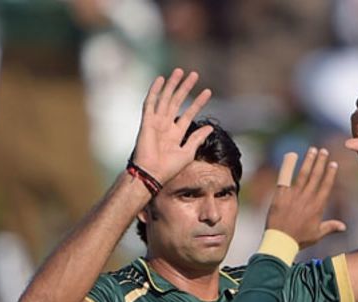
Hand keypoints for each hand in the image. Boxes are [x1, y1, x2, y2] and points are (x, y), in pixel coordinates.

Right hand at [131, 68, 213, 184]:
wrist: (153, 174)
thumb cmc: (169, 168)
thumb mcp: (188, 152)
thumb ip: (197, 138)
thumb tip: (210, 128)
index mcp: (176, 132)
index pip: (189, 113)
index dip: (199, 102)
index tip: (208, 91)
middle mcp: (166, 125)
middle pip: (177, 101)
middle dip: (185, 87)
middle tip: (194, 74)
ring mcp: (156, 122)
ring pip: (166, 98)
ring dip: (173, 85)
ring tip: (181, 71)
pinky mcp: (147, 121)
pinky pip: (150, 102)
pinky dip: (155, 90)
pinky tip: (161, 79)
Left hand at [266, 149, 346, 248]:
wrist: (281, 240)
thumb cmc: (300, 239)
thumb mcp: (317, 234)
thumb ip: (330, 227)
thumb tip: (344, 227)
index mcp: (318, 206)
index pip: (326, 186)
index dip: (330, 173)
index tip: (333, 163)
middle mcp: (308, 198)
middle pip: (316, 176)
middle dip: (321, 162)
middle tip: (323, 151)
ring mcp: (294, 194)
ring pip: (303, 174)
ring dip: (309, 161)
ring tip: (313, 150)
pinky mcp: (281, 194)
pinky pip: (285, 176)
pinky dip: (289, 165)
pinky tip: (292, 155)